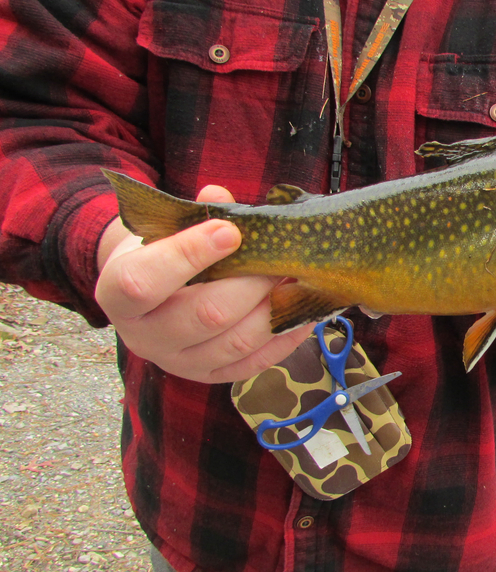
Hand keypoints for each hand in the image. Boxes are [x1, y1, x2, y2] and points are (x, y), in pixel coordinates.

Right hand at [95, 185, 312, 383]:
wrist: (150, 293)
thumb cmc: (160, 253)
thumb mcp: (163, 229)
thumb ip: (191, 214)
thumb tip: (218, 195)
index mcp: (118, 294)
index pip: (144, 282)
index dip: (187, 255)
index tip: (229, 231)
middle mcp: (144, 337)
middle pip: (205, 315)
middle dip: (251, 283)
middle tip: (280, 258)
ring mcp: (179, 362)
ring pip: (236, 342)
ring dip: (274, 309)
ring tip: (296, 280)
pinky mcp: (210, 377)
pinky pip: (254, 364)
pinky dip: (284, 337)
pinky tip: (301, 309)